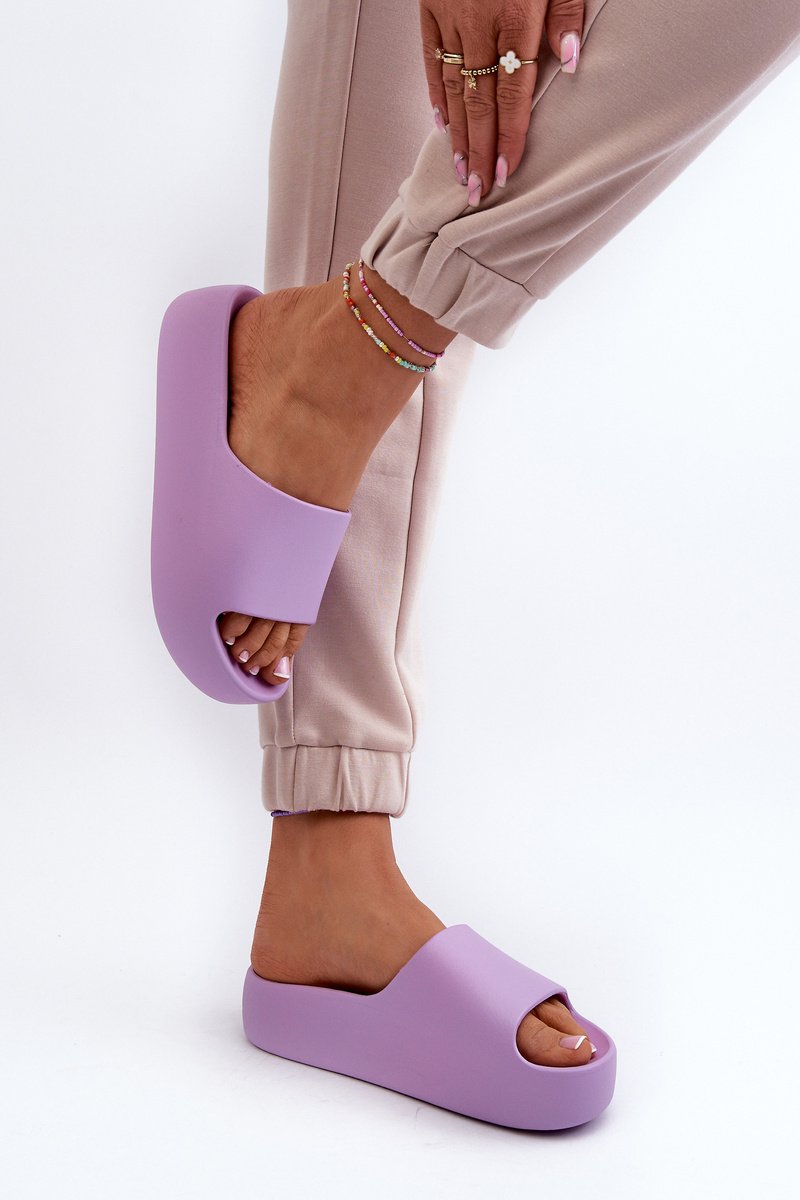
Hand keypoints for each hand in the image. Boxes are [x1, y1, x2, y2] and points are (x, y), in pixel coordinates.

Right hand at [419, 1, 583, 202]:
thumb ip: (565, 10)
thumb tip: (570, 59)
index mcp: (516, 15)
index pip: (512, 92)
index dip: (508, 136)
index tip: (504, 172)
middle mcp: (479, 23)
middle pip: (479, 102)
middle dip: (478, 151)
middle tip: (476, 189)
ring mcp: (451, 17)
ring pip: (453, 88)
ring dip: (457, 134)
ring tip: (460, 170)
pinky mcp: (430, 6)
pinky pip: (430, 58)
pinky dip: (435, 95)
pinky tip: (441, 125)